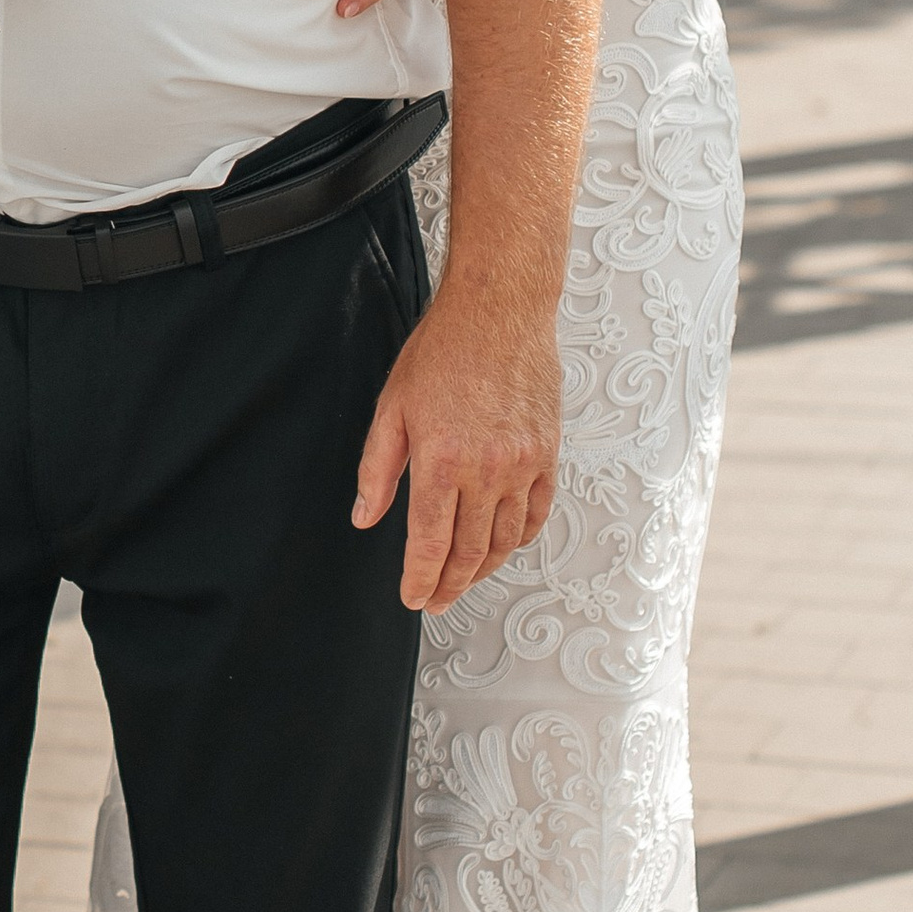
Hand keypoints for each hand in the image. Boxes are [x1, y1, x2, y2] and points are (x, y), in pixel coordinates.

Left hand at [352, 289, 559, 613]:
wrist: (500, 310)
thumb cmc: (442, 351)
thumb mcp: (392, 408)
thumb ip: (377, 469)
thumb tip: (364, 518)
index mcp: (442, 460)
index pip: (430, 543)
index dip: (419, 579)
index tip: (412, 597)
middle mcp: (488, 470)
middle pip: (470, 551)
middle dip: (450, 585)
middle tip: (435, 601)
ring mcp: (524, 464)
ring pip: (505, 540)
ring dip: (483, 569)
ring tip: (464, 581)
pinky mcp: (548, 453)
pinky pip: (537, 513)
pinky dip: (518, 538)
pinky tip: (501, 545)